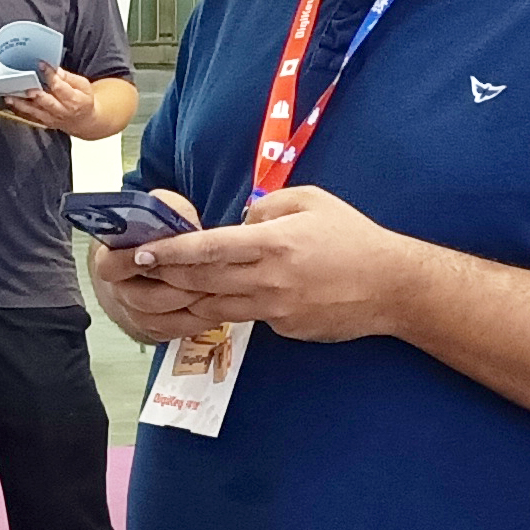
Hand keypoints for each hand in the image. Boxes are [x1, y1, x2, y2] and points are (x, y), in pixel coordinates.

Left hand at [5, 64, 97, 131]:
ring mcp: (51, 118)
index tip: (42, 65)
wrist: (83, 121)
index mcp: (74, 100)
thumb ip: (68, 77)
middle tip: (26, 87)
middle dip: (36, 95)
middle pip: (47, 102)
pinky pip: (29, 117)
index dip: (51, 76)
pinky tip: (10, 103)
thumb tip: (55, 69)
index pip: (60, 87)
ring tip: (9, 97)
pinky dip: (18, 111)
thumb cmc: (83, 100)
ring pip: (34, 112)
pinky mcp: (43, 122)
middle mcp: (62, 111)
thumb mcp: (83, 85)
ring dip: (21, 104)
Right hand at [89, 188, 222, 343]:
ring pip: (163, 320)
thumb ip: (168, 211)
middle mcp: (119, 292)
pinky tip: (218, 307)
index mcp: (110, 260)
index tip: (155, 254)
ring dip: (192, 308)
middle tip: (205, 277)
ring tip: (218, 291)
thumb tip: (184, 221)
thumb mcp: (161, 210)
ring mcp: (136, 315)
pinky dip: (199, 322)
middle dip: (178, 288)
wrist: (152, 261)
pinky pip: (176, 332)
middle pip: (144, 299)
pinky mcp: (155, 331)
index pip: (111, 266)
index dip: (131, 262)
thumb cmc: (156, 234)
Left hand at [132, 184, 424, 344]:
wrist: (391, 287)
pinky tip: (216, 297)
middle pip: (201, 282)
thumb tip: (236, 222)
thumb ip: (265, 207)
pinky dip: (227, 306)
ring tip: (160, 287)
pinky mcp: (283, 329)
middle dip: (165, 276)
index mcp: (273, 243)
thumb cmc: (351, 236)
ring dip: (184, 298)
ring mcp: (275, 310)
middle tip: (138, 269)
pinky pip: (246, 316)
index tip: (141, 251)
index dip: (170, 251)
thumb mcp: (309, 201)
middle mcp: (268, 280)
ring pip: (214, 307)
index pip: (208, 249)